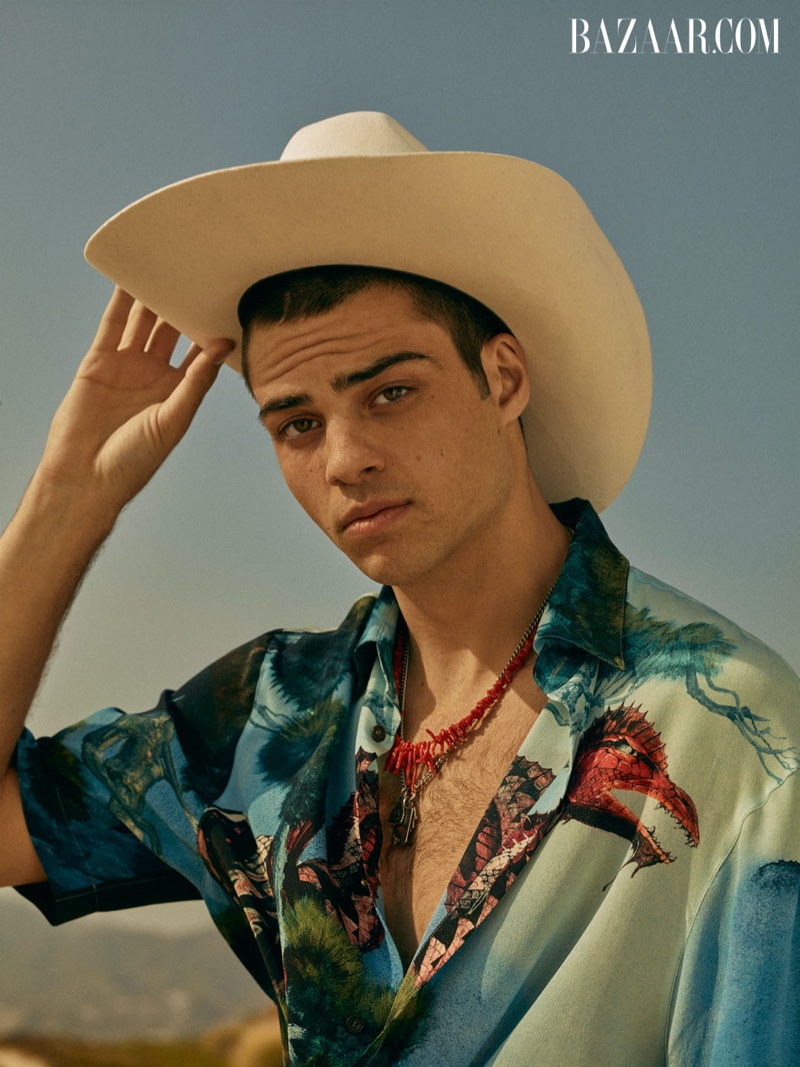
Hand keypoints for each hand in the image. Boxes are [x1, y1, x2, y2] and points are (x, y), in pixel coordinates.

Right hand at [38, 287, 233, 514]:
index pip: (199, 353)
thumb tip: (222, 346)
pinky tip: (131, 280)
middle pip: (172, 331)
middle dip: (184, 306)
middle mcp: (152, 375)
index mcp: (177, 391)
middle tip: (201, 275)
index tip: (230, 304)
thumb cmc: (136, 459)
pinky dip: (120, 302)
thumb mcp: (174, 418)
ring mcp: (125, 366)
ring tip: (170, 268)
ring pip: (143, 324)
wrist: (87, 476)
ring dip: (154, 298)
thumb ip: (196, 381)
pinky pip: (111, 325)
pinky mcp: (98, 362)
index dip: (212, 331)